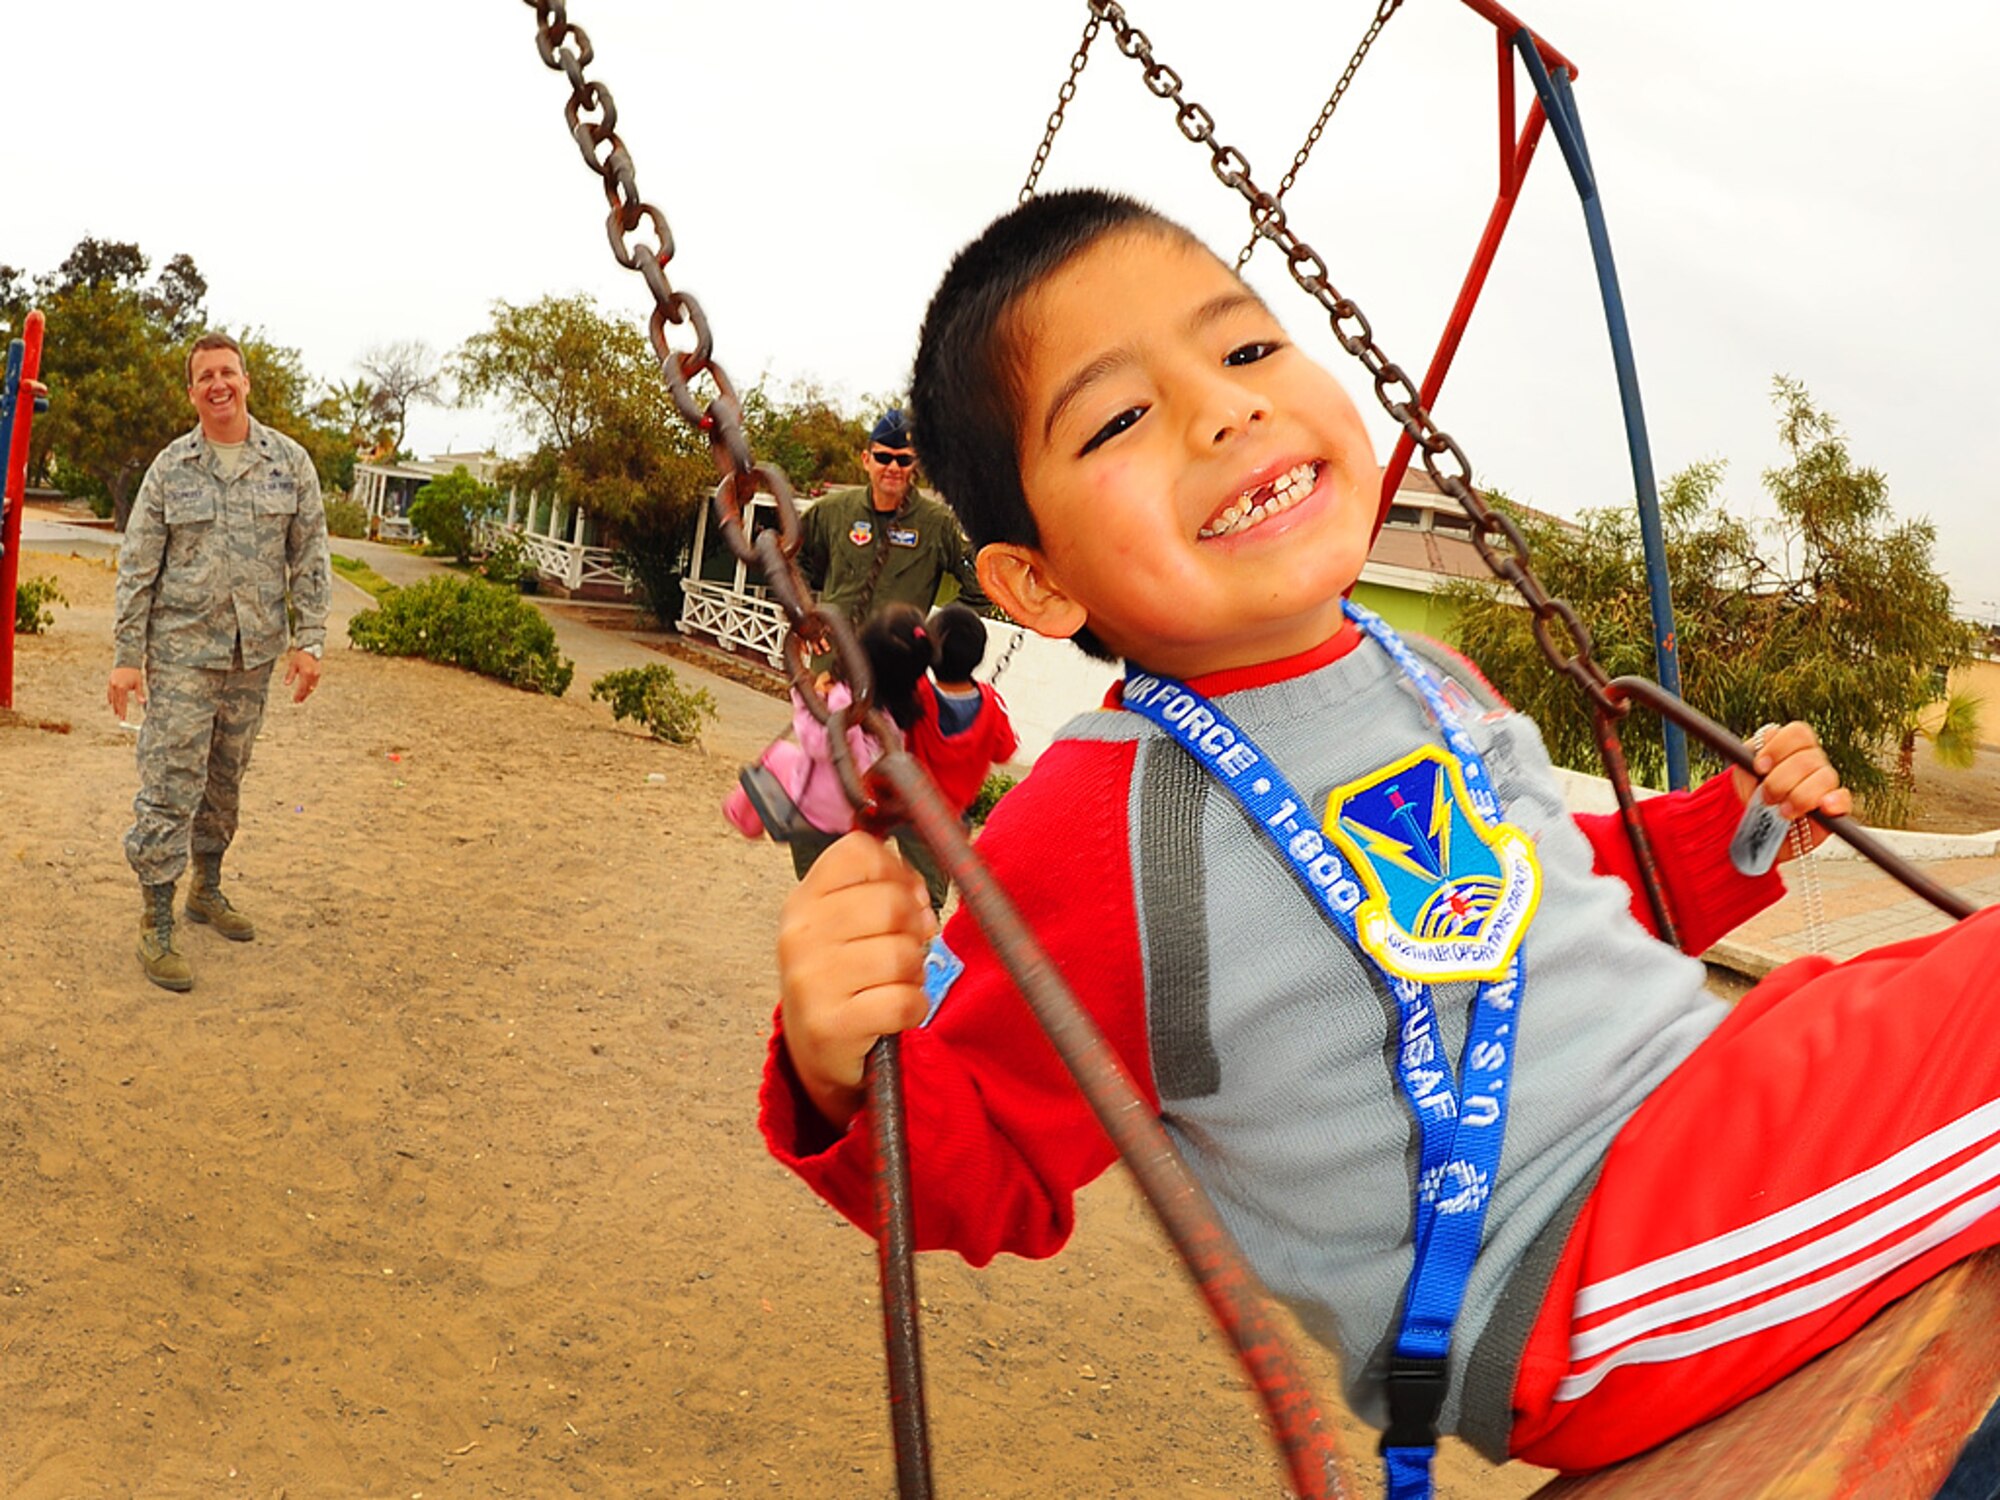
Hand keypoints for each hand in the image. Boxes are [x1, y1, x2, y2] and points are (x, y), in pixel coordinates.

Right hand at [107, 666, 146, 719]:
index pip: (123, 703)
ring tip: (116, 712)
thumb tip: (143, 702)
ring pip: (112, 698)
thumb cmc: (134, 672)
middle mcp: (115, 687)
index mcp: (122, 688)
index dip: (123, 711)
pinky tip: (111, 703)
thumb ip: (140, 693)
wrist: (126, 661)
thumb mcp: (139, 683)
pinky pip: (109, 692)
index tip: (123, 718)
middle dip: (119, 710)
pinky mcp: (110, 682)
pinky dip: (110, 698)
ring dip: (114, 706)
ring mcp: (111, 685)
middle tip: (120, 718)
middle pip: (117, 702)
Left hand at [284, 649, 322, 702]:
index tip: (295, 700)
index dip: (298, 695)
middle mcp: (312, 675)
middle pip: (307, 689)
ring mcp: (316, 675)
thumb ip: (290, 675)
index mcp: (305, 673)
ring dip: (307, 694)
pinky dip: (310, 689)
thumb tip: (286, 684)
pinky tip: (307, 691)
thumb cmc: (300, 657)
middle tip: (298, 702)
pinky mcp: (318, 674)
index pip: (302, 687)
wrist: (310, 651)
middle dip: (302, 696)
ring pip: (312, 688)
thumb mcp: (293, 665)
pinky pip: (314, 684)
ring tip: (302, 699)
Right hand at [777, 832, 936, 1128]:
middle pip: (891, 903)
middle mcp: (800, 934)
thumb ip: (880, 889)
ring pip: (903, 954)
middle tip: (902, 950)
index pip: (860, 852)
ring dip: (914, 973)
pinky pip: (904, 1002)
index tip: (903, 898)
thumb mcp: (844, 922)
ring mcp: (811, 980)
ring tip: (893, 983)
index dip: (897, 872)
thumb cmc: (840, 976)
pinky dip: (913, 1008)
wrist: (815, 1048)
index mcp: (803, 899)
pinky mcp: (831, 1025)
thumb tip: (920, 895)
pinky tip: (894, 1011)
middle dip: (914, 929)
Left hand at [1732, 721, 1853, 858]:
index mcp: (1792, 746)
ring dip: (1800, 796)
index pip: (1797, 733)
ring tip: (1783, 812)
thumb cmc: (1753, 795)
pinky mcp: (1834, 807)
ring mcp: (1826, 782)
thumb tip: (1757, 767)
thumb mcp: (1743, 777)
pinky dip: (1835, 802)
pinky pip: (1843, 799)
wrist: (1760, 827)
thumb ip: (1748, 766)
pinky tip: (1824, 807)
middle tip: (1767, 797)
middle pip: (1807, 759)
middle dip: (1782, 781)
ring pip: (1825, 777)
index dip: (1778, 748)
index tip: (1759, 767)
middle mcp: (1812, 760)